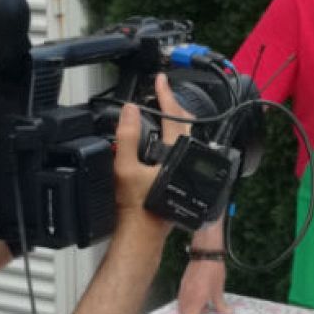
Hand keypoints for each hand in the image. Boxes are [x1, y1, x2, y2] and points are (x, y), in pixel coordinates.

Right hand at [113, 74, 189, 220]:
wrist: (143, 232)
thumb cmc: (137, 207)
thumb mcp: (125, 168)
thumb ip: (127, 136)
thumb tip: (130, 111)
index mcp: (175, 154)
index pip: (172, 117)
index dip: (165, 95)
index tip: (160, 80)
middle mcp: (187, 161)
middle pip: (185, 124)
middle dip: (174, 105)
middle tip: (164, 92)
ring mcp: (188, 172)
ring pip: (186, 139)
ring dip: (176, 123)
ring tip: (164, 111)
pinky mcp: (185, 180)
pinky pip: (183, 152)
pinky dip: (175, 140)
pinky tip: (165, 140)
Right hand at [177, 260, 229, 313]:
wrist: (206, 254)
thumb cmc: (215, 273)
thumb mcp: (218, 290)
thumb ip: (221, 304)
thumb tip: (228, 313)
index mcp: (196, 299)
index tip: (207, 309)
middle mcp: (186, 295)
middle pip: (183, 311)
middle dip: (192, 311)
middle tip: (204, 305)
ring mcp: (183, 288)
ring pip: (181, 303)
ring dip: (190, 304)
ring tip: (201, 298)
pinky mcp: (182, 282)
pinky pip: (182, 295)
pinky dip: (188, 297)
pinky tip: (198, 290)